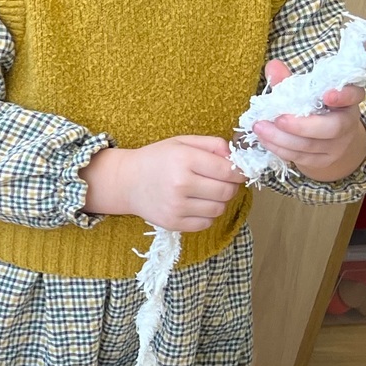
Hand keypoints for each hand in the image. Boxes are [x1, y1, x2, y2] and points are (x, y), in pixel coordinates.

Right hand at [82, 136, 244, 232]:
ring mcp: (176, 206)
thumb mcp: (181, 142)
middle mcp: (180, 184)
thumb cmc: (156, 159)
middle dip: (230, 186)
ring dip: (218, 201)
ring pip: (219, 209)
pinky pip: (206, 223)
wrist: (126, 182)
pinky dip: (206, 215)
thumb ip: (211, 144)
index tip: (237, 171)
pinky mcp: (173, 223)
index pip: (228, 171)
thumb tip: (236, 156)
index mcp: (184, 159)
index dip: (239, 171)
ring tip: (206, 193)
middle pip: (227, 192)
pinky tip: (196, 205)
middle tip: (221, 182)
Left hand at [251, 59, 365, 181]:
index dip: (343, 95)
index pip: (353, 95)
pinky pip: (300, 157)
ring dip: (281, 138)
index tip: (327, 94)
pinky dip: (279, 148)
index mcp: (347, 100)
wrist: (330, 141)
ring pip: (311, 145)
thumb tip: (272, 66)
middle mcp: (347, 123)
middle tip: (278, 118)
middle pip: (332, 128)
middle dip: (302, 125)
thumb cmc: (316, 108)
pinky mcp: (323, 161)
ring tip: (260, 127)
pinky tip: (264, 139)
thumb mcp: (307, 92)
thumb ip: (290, 80)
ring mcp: (337, 145)